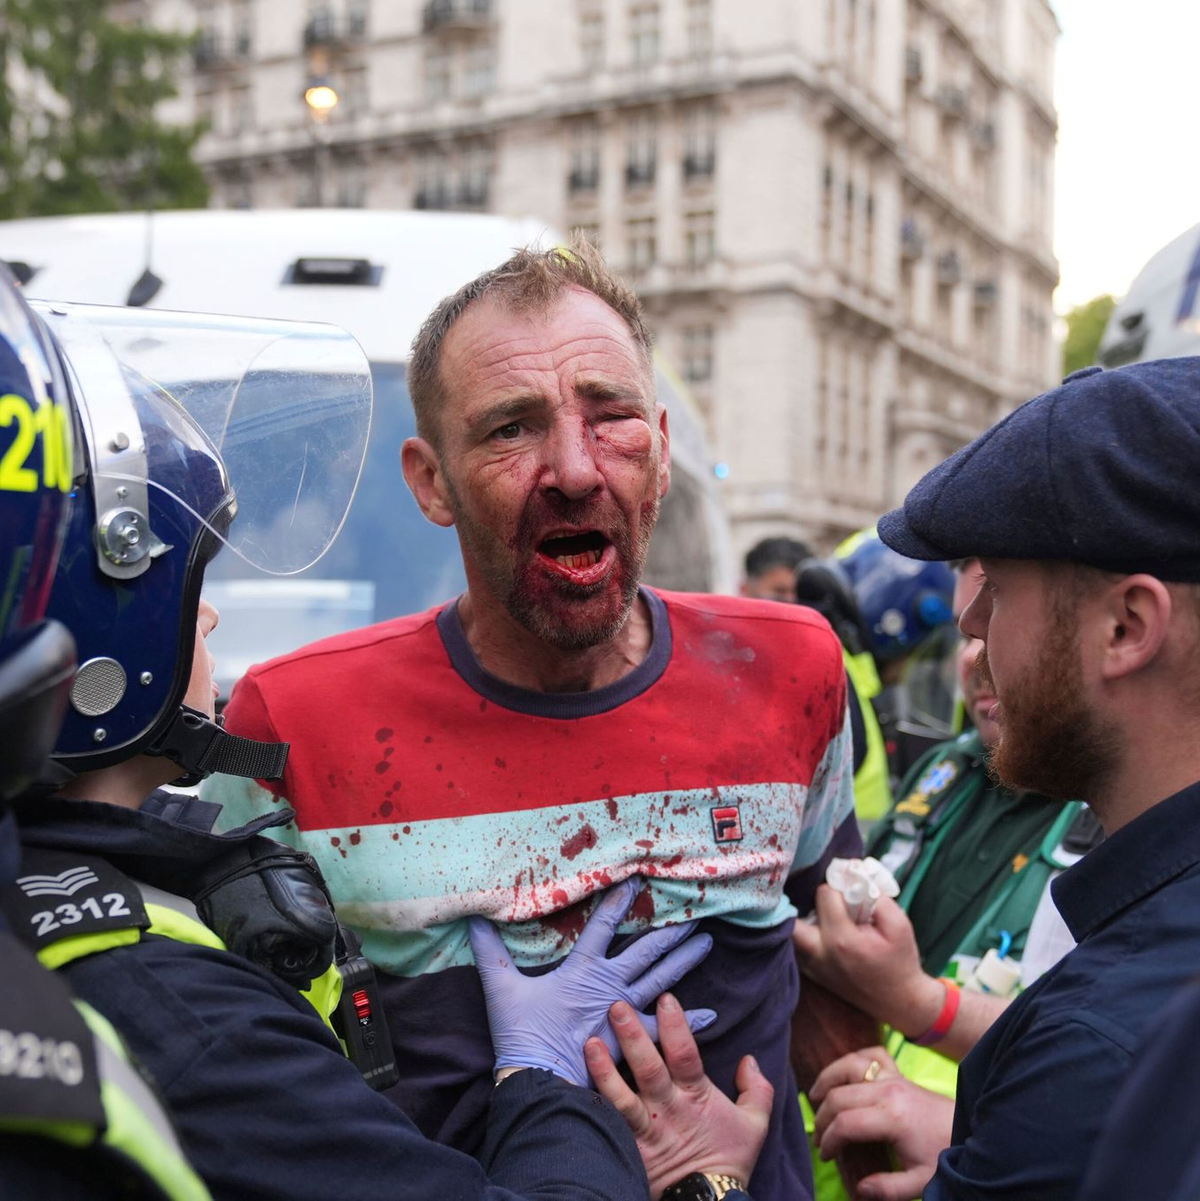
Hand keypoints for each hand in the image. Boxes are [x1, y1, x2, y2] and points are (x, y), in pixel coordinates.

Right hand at [469, 878, 716, 1086]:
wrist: (539, 1080)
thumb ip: (490, 952)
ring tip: (707, 942)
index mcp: (582, 968)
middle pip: (646, 950)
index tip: (639, 879)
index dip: (619, 900)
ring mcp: (624, 1011)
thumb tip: (471, 917)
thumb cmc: (522, 1035)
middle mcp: (610, 984)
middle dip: (670, 929)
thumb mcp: (502, 988)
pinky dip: (690, 1021)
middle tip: (696, 911)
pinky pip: (665, 1029)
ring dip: (685, 960)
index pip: (603, 925)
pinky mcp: (632, 1041)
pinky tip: (714, 1014)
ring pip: (662, 979)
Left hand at [586, 994, 772, 1196]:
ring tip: (590, 1044)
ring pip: (622, 1099)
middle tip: (617, 1007)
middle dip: (634, 1038)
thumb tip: (749, 1060)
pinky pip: (607, 1126)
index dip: (676, 1028)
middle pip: (649, 1070)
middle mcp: (668, 1110)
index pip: (686, 1055)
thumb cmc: (728, 1160)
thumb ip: (756, 1090)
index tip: (665, 999)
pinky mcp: (629, 1150)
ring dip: (604, 1071)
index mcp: (696, 1097)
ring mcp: (646, 1132)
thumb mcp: (754, 1125)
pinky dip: (591, 1107)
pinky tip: (570, 1087)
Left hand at [792, 888, 942, 1035]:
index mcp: (842, 940)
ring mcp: (813, 968)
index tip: (853, 891)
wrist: (901, 1002)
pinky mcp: (812, 975)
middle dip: (811, 902)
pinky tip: (824, 931)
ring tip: (827, 915)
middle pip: (793, 915)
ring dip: (804, 918)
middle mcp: (820, 954)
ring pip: (792, 933)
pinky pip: (798, 948)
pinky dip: (806, 935)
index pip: (824, 894)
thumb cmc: (901, 962)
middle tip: (832, 903)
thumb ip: (877, 897)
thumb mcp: (900, 924)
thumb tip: (855, 877)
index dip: (838, 886)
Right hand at [809, 1047, 950, 1200]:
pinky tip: (843, 1073)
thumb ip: (888, 1189)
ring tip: (814, 1097)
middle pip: (839, 1096)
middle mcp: (888, 1090)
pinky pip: (870, 1055)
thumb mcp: (920, 1182)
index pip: (845, 1124)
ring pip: (849, 1067)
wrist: (969, 1130)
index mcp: (892, 1117)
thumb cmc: (944, 1156)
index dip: (828, 1141)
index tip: (826, 1156)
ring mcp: (893, 1076)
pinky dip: (853, 1059)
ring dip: (828, 1079)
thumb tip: (859, 1189)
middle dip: (822, 1118)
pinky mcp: (898, 1072)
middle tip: (820, 1139)